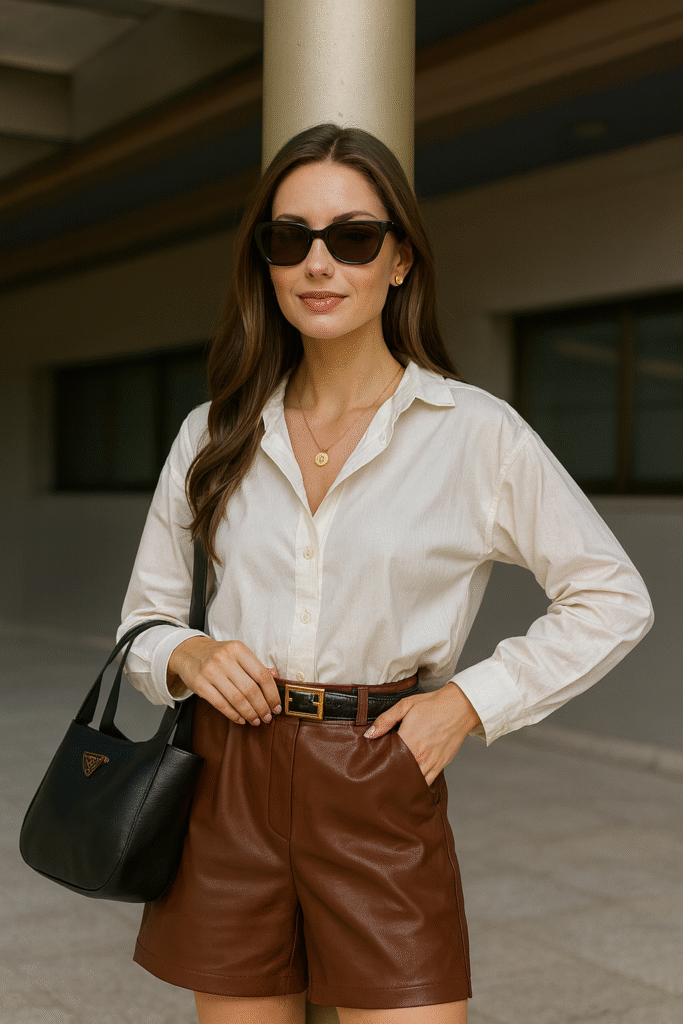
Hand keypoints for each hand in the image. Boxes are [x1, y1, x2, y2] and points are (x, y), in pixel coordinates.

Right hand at [167, 637, 280, 725]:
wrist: (189, 651)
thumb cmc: (218, 654)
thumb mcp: (238, 653)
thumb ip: (256, 665)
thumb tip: (276, 676)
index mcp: (238, 649)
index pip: (261, 675)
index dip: (272, 694)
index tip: (276, 706)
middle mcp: (224, 659)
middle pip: (250, 689)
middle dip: (262, 707)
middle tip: (267, 717)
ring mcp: (210, 671)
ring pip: (236, 699)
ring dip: (249, 713)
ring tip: (256, 720)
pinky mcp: (199, 684)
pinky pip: (220, 704)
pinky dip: (233, 714)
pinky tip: (240, 719)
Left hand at [364, 682, 480, 784]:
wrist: (460, 707)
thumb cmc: (433, 705)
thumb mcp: (406, 705)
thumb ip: (386, 720)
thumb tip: (369, 734)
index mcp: (409, 741)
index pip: (387, 760)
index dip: (379, 763)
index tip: (372, 764)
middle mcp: (420, 756)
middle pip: (398, 774)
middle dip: (388, 776)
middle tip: (379, 775)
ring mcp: (431, 763)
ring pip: (412, 782)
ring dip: (402, 782)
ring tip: (392, 781)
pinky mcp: (440, 766)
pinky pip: (426, 782)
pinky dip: (417, 784)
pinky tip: (410, 781)